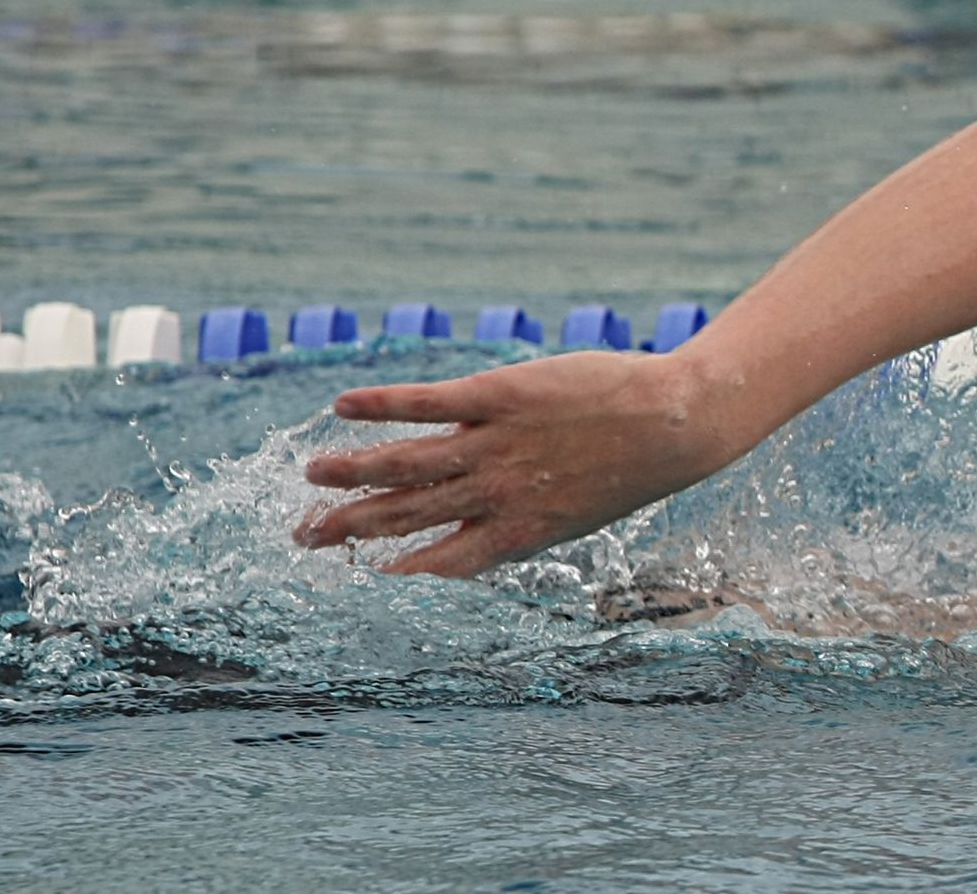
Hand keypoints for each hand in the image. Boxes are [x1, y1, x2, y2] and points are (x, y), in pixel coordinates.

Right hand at [295, 352, 744, 576]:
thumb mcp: (574, 515)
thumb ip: (521, 523)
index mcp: (515, 533)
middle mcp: (496, 495)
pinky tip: (343, 407)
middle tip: (302, 534)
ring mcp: (494, 446)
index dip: (387, 575)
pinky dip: (381, 407)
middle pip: (405, 516)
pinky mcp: (499, 395)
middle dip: (348, 527)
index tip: (349, 580)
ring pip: (404, 462)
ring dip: (351, 470)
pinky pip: (427, 403)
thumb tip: (478, 538)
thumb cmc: (631, 468)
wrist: (674, 423)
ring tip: (310, 473)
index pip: (435, 565)